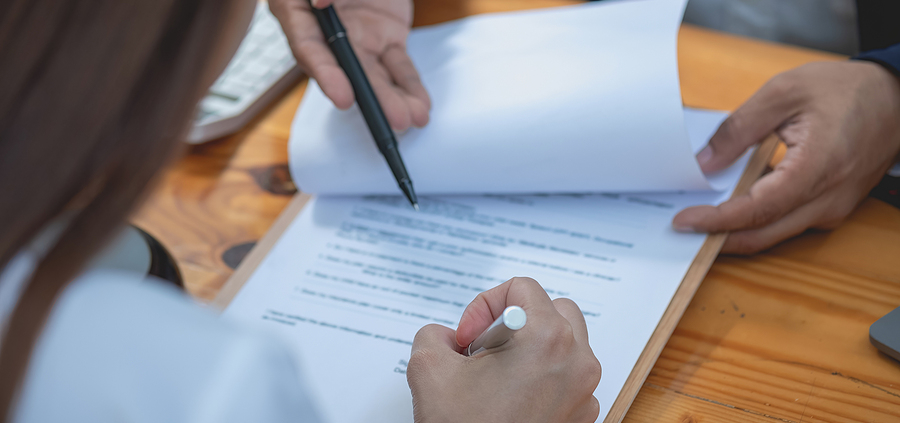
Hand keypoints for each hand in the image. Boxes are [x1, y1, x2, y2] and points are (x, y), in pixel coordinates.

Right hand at [269, 0, 429, 130]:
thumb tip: (321, 3)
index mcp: (298, 12)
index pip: (309, 48)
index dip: (325, 74)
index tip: (344, 97)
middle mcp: (328, 32)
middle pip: (349, 70)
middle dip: (372, 98)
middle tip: (392, 121)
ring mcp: (358, 37)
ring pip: (376, 74)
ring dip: (396, 99)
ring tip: (415, 119)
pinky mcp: (386, 37)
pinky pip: (399, 66)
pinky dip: (411, 86)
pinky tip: (421, 107)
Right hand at [407, 277, 601, 422]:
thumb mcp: (428, 366)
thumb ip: (435, 333)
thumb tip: (447, 336)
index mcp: (547, 338)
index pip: (522, 287)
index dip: (484, 304)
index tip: (468, 337)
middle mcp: (576, 361)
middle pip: (553, 309)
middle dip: (515, 322)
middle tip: (483, 351)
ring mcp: (584, 390)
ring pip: (565, 342)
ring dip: (531, 347)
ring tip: (496, 375)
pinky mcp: (582, 414)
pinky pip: (566, 376)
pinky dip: (541, 377)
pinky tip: (510, 398)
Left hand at [673, 61, 899, 253]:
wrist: (896, 98)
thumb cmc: (845, 91)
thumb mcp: (783, 93)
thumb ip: (739, 129)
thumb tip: (704, 163)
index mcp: (817, 168)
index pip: (757, 210)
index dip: (717, 221)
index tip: (684, 220)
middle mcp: (827, 199)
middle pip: (763, 234)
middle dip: (718, 238)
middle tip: (682, 228)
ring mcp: (832, 208)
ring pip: (774, 234)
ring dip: (735, 232)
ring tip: (699, 218)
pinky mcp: (831, 209)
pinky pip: (786, 224)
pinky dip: (755, 222)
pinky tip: (730, 207)